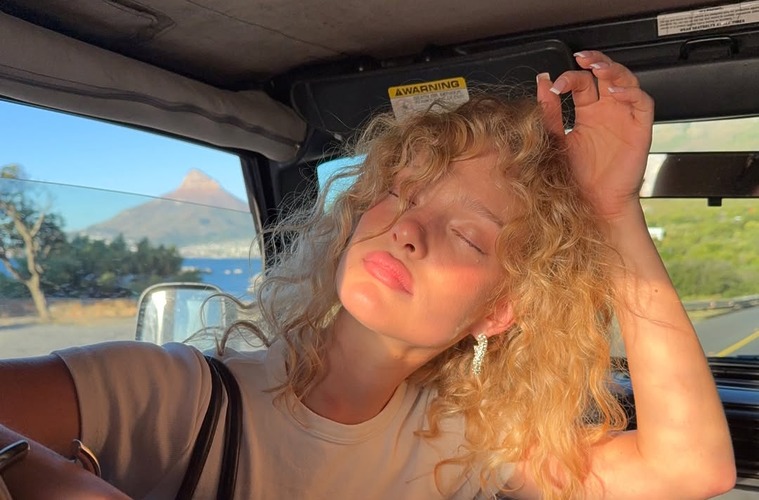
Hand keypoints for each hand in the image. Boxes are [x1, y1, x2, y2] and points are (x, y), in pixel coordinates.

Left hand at [537, 50, 653, 220]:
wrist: (594, 204)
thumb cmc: (577, 178)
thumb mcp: (557, 139)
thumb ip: (550, 112)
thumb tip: (541, 83)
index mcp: (588, 113)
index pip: (582, 83)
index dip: (570, 77)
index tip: (555, 83)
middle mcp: (607, 112)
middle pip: (606, 75)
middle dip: (595, 62)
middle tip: (582, 58)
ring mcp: (624, 118)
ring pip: (626, 81)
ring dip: (613, 71)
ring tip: (598, 69)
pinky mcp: (640, 129)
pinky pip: (642, 103)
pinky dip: (631, 93)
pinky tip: (615, 92)